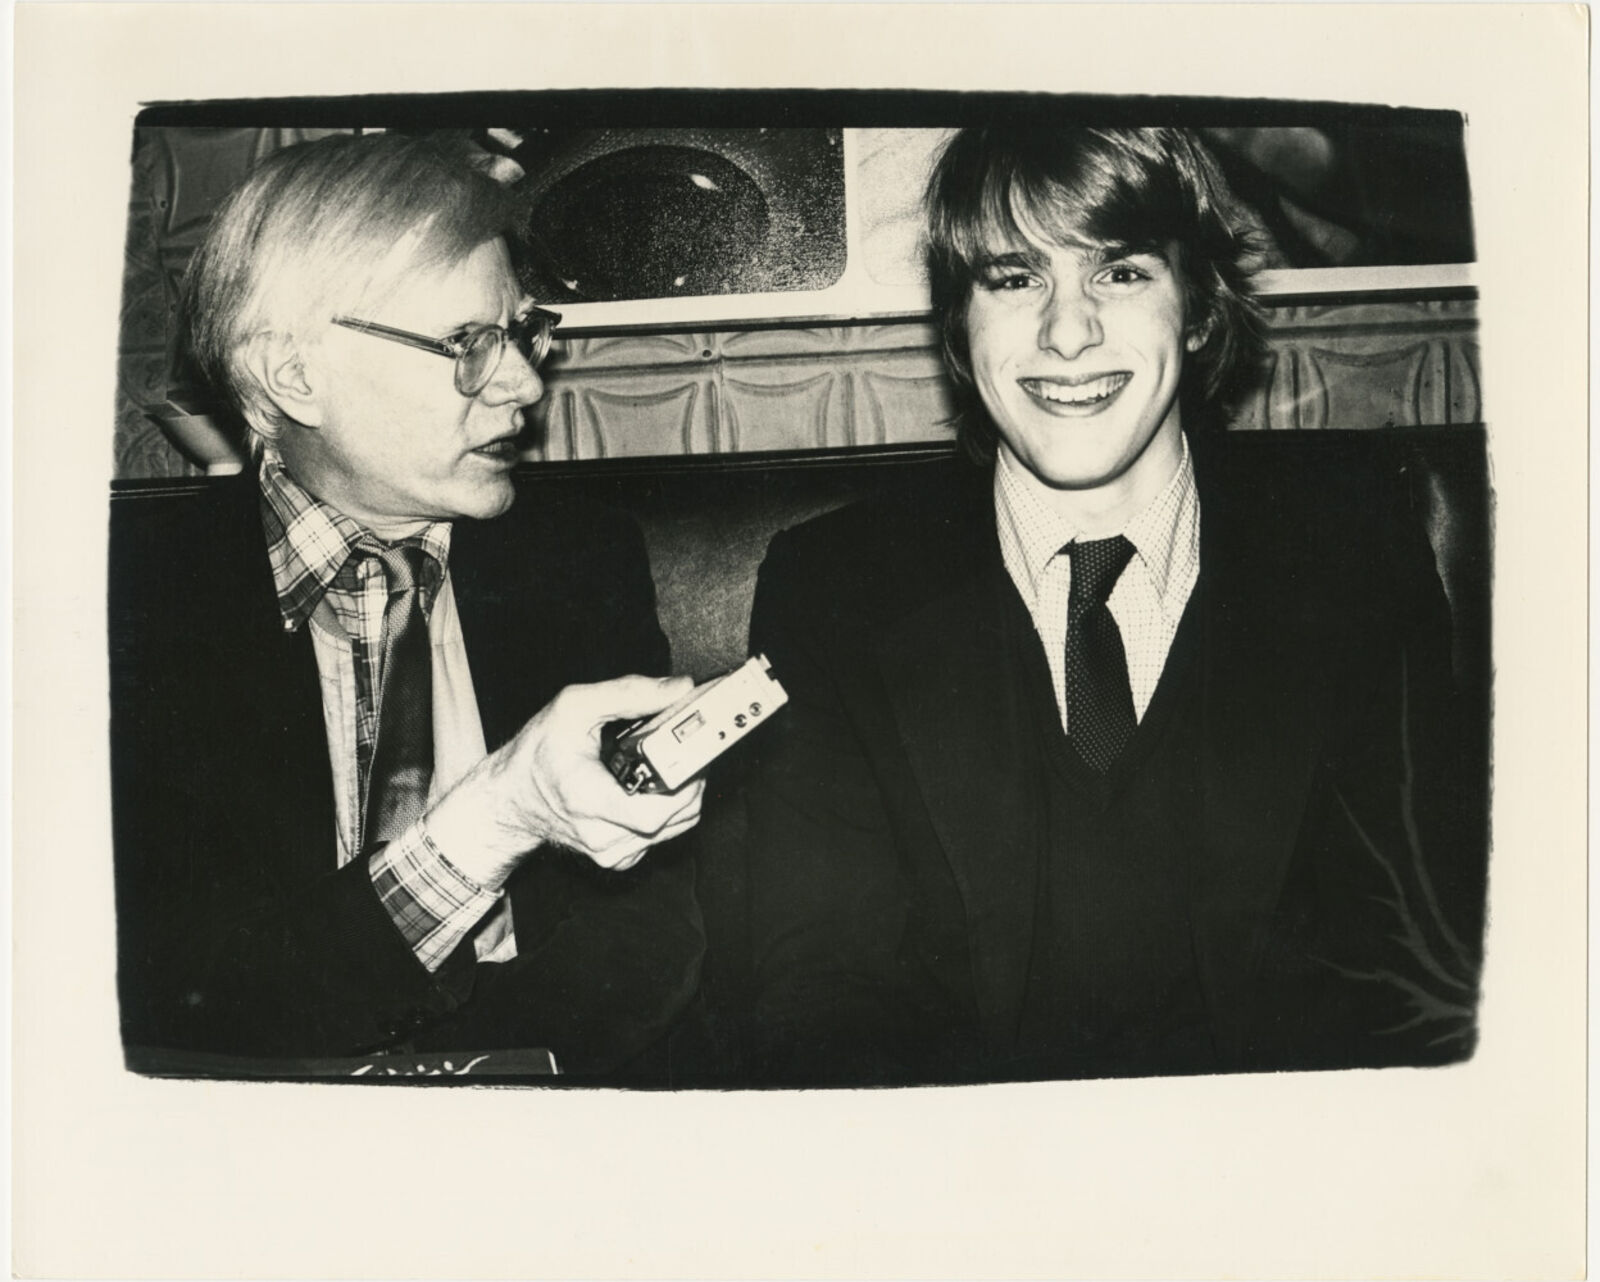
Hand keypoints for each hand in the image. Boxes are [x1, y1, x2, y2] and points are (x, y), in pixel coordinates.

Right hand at [425, 675, 705, 886]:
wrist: (512, 798)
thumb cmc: (538, 755)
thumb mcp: (573, 707)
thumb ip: (629, 693)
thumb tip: (679, 691)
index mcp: (590, 802)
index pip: (656, 813)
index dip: (686, 783)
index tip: (694, 753)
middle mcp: (605, 837)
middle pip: (677, 817)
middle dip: (693, 778)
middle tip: (688, 747)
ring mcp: (614, 853)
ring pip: (678, 826)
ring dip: (685, 792)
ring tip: (670, 762)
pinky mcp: (622, 858)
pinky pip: (665, 834)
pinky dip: (671, 809)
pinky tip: (656, 784)